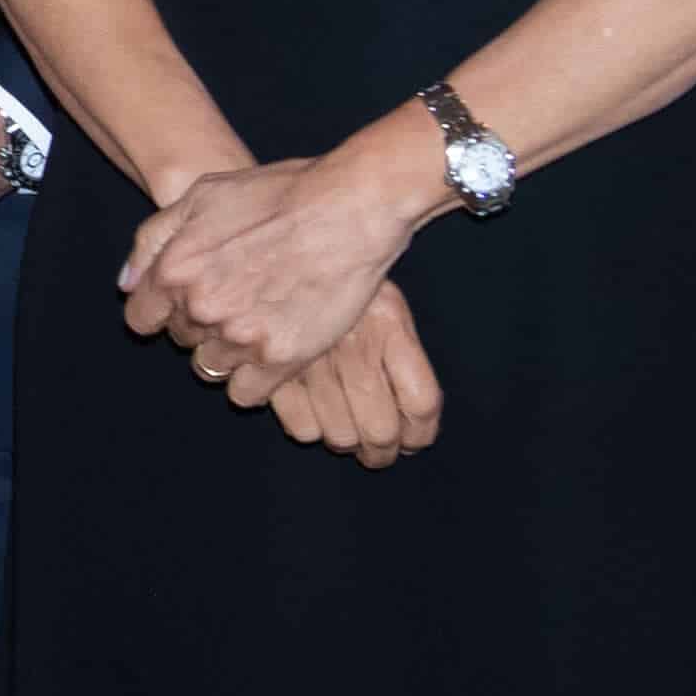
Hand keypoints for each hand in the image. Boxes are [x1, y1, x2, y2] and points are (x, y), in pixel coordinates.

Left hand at [118, 144, 425, 404]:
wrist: (349, 209)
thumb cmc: (278, 194)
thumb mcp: (201, 196)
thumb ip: (153, 240)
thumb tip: (126, 286)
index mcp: (173, 270)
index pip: (141, 319)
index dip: (161, 312)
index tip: (185, 305)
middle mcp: (200, 308)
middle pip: (182, 340)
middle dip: (201, 324)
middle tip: (239, 298)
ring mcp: (240, 337)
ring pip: (211, 368)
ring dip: (228, 352)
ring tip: (260, 320)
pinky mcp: (281, 358)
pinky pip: (246, 394)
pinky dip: (255, 380)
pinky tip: (272, 352)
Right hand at [258, 285, 442, 467]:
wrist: (281, 243)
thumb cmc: (336, 274)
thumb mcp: (381, 300)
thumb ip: (400, 353)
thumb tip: (411, 422)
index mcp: (390, 325)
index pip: (422, 404)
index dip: (421, 434)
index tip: (413, 442)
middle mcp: (355, 346)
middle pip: (381, 431)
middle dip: (382, 452)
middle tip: (377, 452)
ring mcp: (313, 360)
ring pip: (340, 436)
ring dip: (345, 441)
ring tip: (343, 432)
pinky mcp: (273, 369)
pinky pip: (300, 427)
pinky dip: (307, 427)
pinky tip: (308, 410)